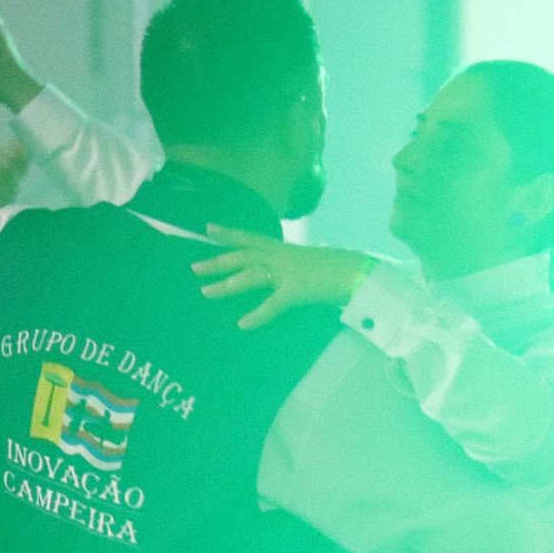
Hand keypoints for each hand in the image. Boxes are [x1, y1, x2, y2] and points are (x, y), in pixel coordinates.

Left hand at [192, 225, 376, 329]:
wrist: (359, 272)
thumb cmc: (336, 270)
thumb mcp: (307, 264)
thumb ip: (289, 269)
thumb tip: (276, 277)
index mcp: (284, 249)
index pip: (251, 238)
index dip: (229, 233)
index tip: (207, 228)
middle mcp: (282, 256)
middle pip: (243, 256)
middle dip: (217, 261)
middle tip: (193, 267)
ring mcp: (289, 272)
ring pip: (250, 276)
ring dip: (226, 285)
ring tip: (205, 292)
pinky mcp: (297, 290)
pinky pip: (273, 304)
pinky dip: (257, 315)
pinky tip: (243, 324)